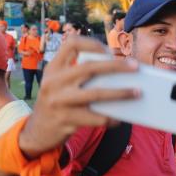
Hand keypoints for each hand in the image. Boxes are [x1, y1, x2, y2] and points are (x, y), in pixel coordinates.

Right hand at [17, 36, 139, 156]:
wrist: (37, 132)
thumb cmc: (57, 103)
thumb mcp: (59, 84)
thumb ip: (78, 75)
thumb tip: (118, 73)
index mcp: (53, 68)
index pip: (71, 44)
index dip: (93, 44)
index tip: (109, 51)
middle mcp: (54, 82)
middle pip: (90, 67)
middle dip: (116, 65)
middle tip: (135, 66)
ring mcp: (59, 101)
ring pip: (97, 94)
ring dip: (121, 93)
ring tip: (138, 92)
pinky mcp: (66, 120)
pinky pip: (97, 118)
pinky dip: (112, 118)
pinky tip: (119, 119)